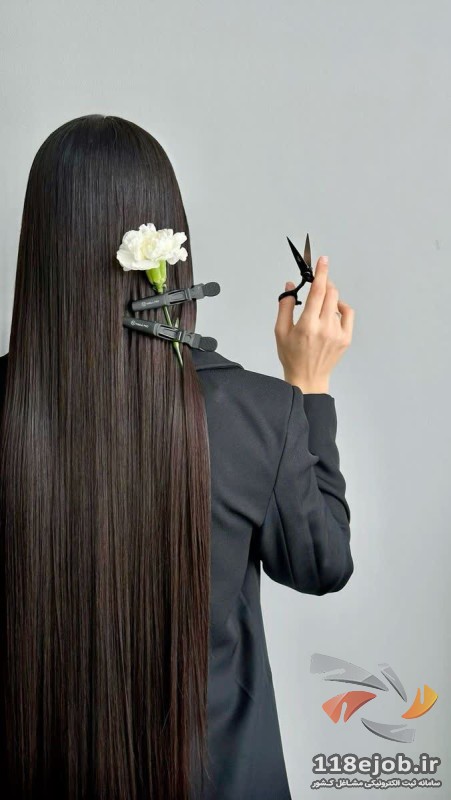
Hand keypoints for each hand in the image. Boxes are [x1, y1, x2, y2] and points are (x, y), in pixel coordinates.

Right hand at [274, 256, 353, 392]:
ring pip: (337, 302)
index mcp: (307, 325)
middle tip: (317, 285)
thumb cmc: (292, 356)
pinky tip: (331, 313)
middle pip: (331, 293)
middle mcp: (324, 328)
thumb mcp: (281, 331)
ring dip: (329, 298)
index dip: (321, 273)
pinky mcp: (346, 338)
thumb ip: (285, 306)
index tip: (323, 261)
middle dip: (324, 283)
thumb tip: (291, 286)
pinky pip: (347, 313)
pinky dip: (340, 308)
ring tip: (318, 309)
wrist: (308, 377)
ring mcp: (337, 333)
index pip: (318, 292)